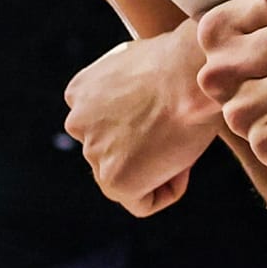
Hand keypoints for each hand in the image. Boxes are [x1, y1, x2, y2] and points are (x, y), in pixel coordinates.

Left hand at [64, 22, 218, 215]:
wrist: (190, 72)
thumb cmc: (181, 64)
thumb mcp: (141, 65)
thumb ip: (127, 92)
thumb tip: (142, 114)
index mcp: (79, 92)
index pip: (105, 127)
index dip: (143, 125)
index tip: (168, 112)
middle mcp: (76, 122)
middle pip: (115, 154)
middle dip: (147, 149)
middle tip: (179, 128)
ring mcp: (93, 152)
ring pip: (130, 179)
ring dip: (159, 167)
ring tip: (183, 140)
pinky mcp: (114, 179)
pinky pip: (143, 203)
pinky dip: (168, 189)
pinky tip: (184, 162)